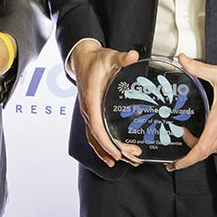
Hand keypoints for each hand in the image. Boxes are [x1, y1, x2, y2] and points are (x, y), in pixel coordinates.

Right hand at [67, 39, 140, 166]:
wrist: (81, 59)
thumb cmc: (95, 60)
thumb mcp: (109, 57)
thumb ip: (122, 58)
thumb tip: (133, 56)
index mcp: (92, 100)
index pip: (96, 127)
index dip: (106, 142)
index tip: (117, 153)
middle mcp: (88, 110)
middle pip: (98, 137)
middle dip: (116, 150)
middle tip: (135, 156)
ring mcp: (88, 114)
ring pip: (95, 139)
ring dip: (110, 152)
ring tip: (129, 160)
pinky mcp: (91, 114)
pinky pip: (94, 135)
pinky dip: (103, 148)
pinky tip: (113, 156)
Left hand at [167, 55, 216, 169]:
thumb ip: (198, 68)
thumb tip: (183, 60)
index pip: (201, 149)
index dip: (187, 160)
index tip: (176, 164)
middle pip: (206, 152)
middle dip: (191, 149)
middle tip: (184, 135)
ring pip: (216, 149)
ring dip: (204, 146)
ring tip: (196, 134)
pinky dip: (216, 144)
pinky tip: (214, 132)